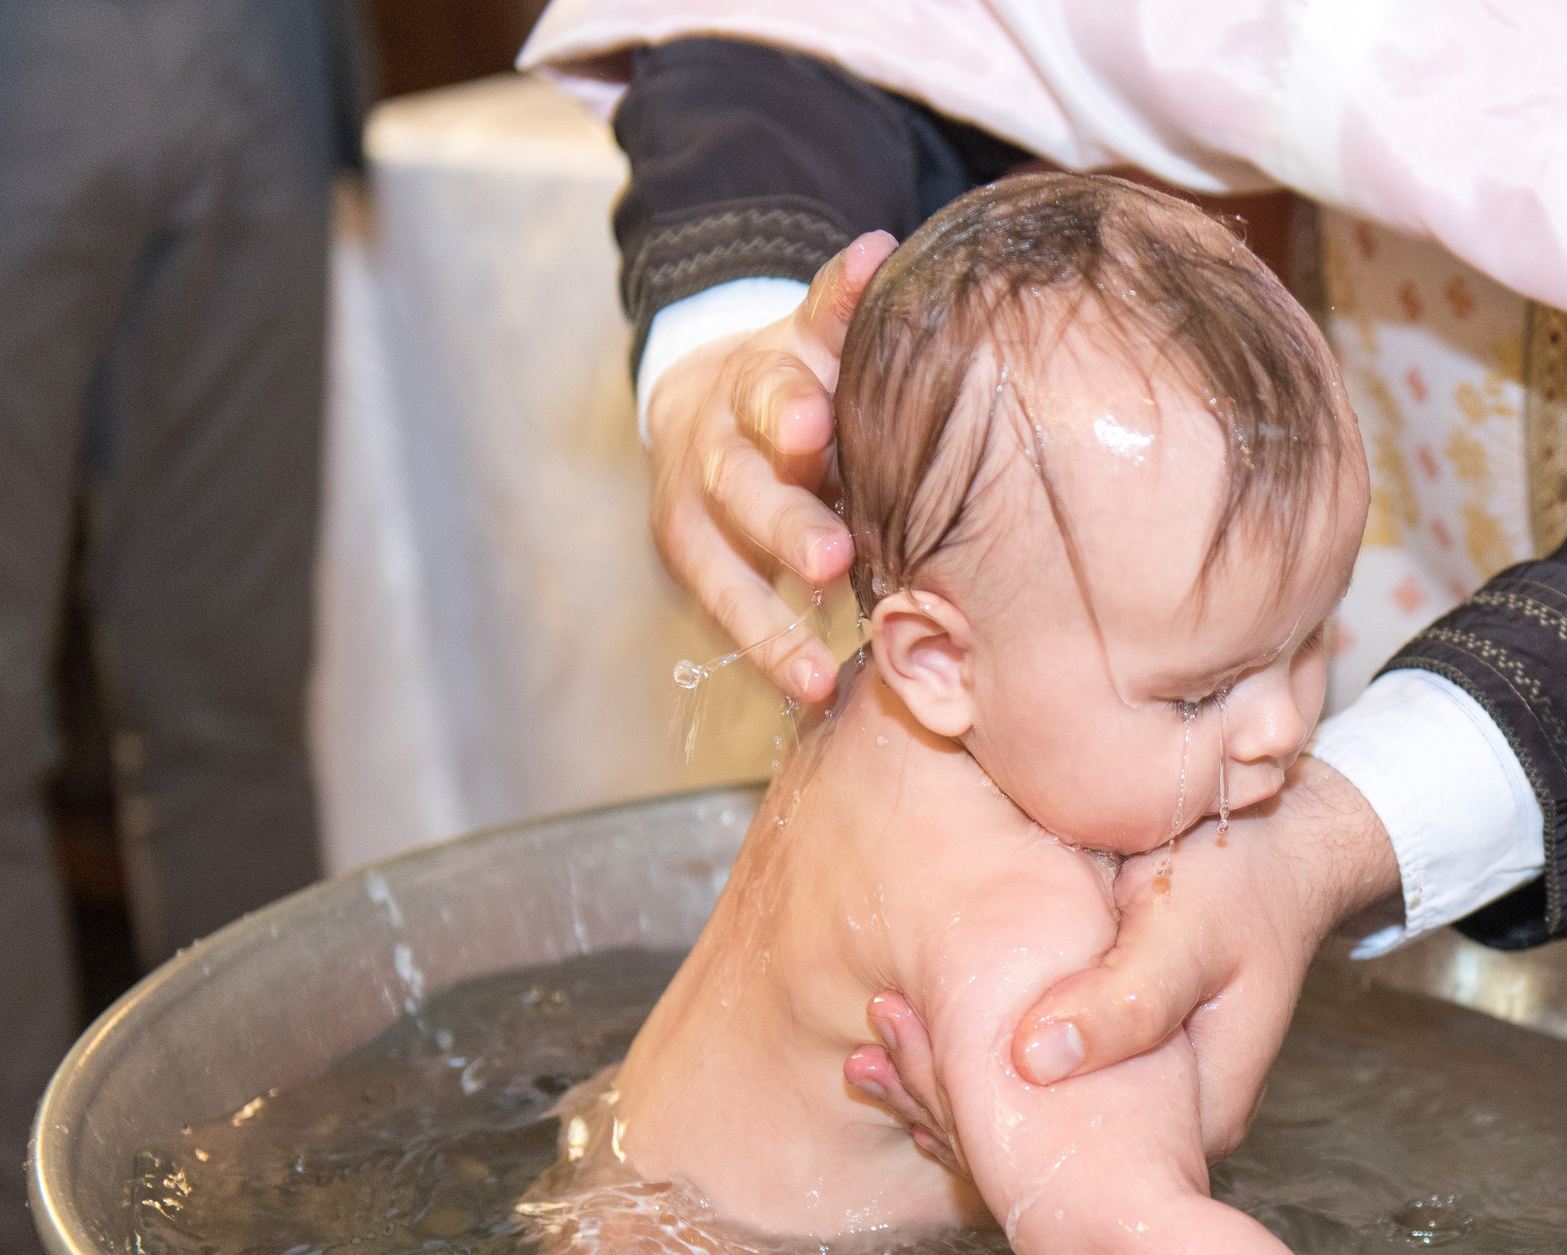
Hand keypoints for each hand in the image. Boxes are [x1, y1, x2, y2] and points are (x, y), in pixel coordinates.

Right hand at [643, 231, 898, 701]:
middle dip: (783, 524)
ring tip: (813, 669)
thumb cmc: (798, 380)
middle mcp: (715, 450)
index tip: (815, 428)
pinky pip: (723, 616)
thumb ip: (843, 307)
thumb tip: (875, 250)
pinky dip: (763, 654)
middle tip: (830, 558)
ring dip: (765, 622)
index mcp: (758, 386)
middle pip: (742, 487)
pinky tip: (804, 691)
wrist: (707, 402)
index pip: (768, 393)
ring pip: (719, 568)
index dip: (788, 411)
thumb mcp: (817, 336)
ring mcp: (694, 513)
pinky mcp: (691, 566)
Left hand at [845, 758, 1399, 1151]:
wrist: (1287, 841)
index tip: (901, 1068)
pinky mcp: (1125, 1067)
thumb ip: (1123, 999)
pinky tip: (916, 1037)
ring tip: (868, 1056)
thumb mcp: (1189, 928)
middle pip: (1042, 1152)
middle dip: (946, 1110)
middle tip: (866, 1059)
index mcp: (1195, 1116)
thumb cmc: (1244, 874)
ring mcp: (1148, 1104)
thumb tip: (1034, 1062)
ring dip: (951, 1091)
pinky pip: (1040, 1089)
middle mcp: (1170, 1129)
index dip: (976, 1124)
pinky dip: (977, 1066)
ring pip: (1033, 1123)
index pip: (1069, 1161)